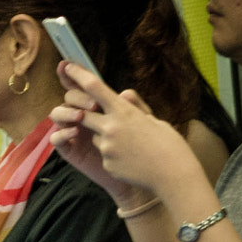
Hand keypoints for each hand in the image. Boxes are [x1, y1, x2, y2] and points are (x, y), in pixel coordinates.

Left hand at [49, 61, 201, 203]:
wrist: (174, 176)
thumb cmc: (169, 144)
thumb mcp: (154, 119)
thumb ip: (134, 106)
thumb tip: (121, 94)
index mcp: (124, 111)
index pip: (95, 87)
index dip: (78, 75)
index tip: (67, 66)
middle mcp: (111, 127)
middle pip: (83, 113)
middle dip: (84, 112)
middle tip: (92, 113)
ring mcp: (106, 146)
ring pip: (95, 136)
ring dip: (106, 137)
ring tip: (133, 146)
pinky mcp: (106, 163)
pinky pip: (104, 155)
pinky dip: (114, 156)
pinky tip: (133, 161)